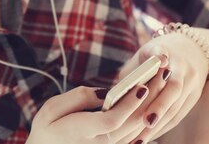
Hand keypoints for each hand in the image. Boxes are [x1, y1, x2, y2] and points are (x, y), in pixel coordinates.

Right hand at [26, 84, 149, 143]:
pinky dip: (147, 116)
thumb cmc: (46, 129)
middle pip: (130, 123)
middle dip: (149, 97)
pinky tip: (155, 99)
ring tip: (162, 80)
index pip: (111, 121)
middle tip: (161, 73)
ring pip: (137, 130)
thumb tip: (105, 93)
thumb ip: (78, 98)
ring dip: (152, 104)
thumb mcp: (51, 109)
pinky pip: (134, 135)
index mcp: (80, 133)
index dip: (128, 105)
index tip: (141, 86)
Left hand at [113, 32, 208, 143]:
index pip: (162, 56)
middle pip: (173, 88)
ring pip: (176, 106)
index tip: (150, 78)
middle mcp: (182, 66)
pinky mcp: (194, 96)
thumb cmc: (154, 55)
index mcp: (165, 51)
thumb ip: (132, 74)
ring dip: (158, 124)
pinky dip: (163, 127)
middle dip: (159, 107)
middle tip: (143, 123)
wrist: (189, 49)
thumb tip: (111, 99)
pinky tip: (149, 136)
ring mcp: (192, 82)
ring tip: (139, 140)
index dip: (158, 63)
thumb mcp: (143, 55)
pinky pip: (179, 114)